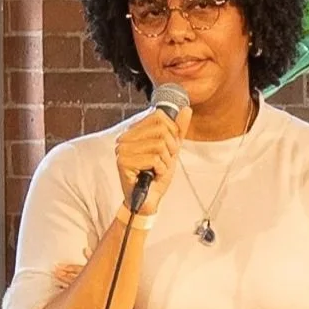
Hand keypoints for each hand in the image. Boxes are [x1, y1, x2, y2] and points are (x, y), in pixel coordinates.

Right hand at [112, 102, 189, 217]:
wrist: (149, 199)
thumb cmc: (157, 175)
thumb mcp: (172, 149)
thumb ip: (178, 130)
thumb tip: (186, 109)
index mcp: (134, 132)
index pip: (159, 117)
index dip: (172, 133)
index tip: (167, 149)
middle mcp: (125, 138)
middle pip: (162, 130)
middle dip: (170, 149)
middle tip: (162, 162)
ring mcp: (122, 149)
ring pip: (159, 145)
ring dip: (165, 161)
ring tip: (156, 169)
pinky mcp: (123, 162)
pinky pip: (155, 159)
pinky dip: (160, 170)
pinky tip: (152, 176)